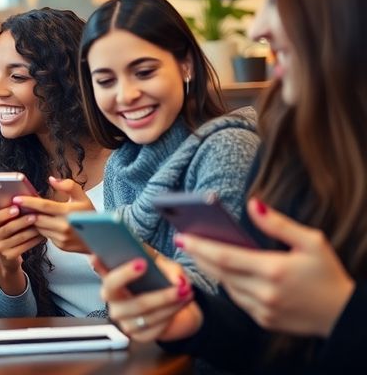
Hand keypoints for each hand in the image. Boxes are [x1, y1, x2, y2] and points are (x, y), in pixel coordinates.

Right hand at [0, 205, 43, 268]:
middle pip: (9, 228)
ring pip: (19, 237)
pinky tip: (42, 236)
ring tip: (43, 225)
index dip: (6, 213)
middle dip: (23, 221)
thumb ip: (12, 213)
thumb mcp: (6, 223)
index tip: (17, 208)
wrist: (7, 256)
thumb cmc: (10, 233)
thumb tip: (26, 198)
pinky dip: (35, 240)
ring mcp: (0, 247)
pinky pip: (24, 247)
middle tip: (35, 216)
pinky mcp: (9, 256)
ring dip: (32, 230)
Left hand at [18, 176, 94, 252]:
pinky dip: (40, 228)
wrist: (101, 238)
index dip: (29, 202)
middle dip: (26, 212)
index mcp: (69, 213)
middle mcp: (64, 227)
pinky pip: (44, 235)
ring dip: (31, 220)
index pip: (44, 206)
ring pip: (39, 227)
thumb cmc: (90, 215)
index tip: (16, 198)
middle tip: (16, 205)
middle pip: (37, 218)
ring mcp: (62, 238)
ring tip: (25, 212)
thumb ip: (68, 185)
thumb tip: (51, 180)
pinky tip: (38, 222)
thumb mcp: (83, 197)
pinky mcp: (60, 245)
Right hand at [94, 253, 200, 342]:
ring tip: (187, 293)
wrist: (161, 301)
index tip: (141, 263)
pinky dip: (172, 315)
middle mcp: (114, 305)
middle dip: (160, 296)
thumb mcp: (157, 264)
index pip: (110, 281)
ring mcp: (125, 322)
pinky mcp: (139, 336)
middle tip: (180, 286)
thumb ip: (166, 268)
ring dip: (172, 305)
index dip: (123, 273)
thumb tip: (178, 280)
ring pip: (149, 317)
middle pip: (134, 304)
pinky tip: (182, 304)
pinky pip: (157, 328)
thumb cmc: (153, 278)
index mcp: (111, 284)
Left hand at [177, 198, 354, 336]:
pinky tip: (224, 272)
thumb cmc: (327, 273)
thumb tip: (253, 204)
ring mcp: (263, 309)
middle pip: (219, 272)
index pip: (225, 256)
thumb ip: (278, 224)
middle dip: (199, 256)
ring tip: (200, 253)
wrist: (343, 314)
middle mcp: (265, 292)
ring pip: (226, 286)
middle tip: (183, 242)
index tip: (181, 237)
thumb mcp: (311, 241)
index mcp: (274, 270)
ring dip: (212, 270)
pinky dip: (228, 285)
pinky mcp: (263, 321)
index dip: (200, 247)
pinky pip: (238, 300)